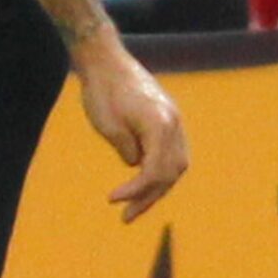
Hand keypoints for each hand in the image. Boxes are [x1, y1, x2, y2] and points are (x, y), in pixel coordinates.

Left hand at [73, 33, 188, 220]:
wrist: (106, 61)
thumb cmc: (102, 91)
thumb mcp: (108, 125)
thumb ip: (127, 149)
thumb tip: (137, 166)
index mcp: (160, 125)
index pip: (155, 170)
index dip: (136, 190)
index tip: (113, 200)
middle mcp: (174, 123)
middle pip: (171, 172)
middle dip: (149, 197)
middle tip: (125, 217)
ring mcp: (174, 120)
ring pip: (175, 164)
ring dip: (157, 187)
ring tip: (134, 207)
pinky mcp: (167, 118)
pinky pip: (171, 152)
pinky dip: (159, 170)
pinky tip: (142, 184)